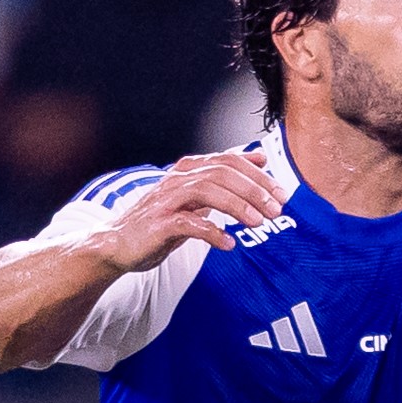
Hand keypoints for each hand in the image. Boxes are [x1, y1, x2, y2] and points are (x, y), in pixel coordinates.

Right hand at [89, 149, 286, 271]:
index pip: (228, 161)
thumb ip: (225, 180)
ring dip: (237, 206)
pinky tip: (229, 243)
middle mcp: (177, 180)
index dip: (258, 175)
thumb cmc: (163, 221)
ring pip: (206, 191)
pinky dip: (212, 232)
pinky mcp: (158, 224)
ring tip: (258, 223)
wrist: (119, 244)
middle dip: (254, 190)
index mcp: (188, 171)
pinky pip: (188, 223)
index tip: (282, 193)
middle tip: (276, 210)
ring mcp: (166, 200)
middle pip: (221, 173)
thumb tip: (258, 159)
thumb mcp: (197, 197)